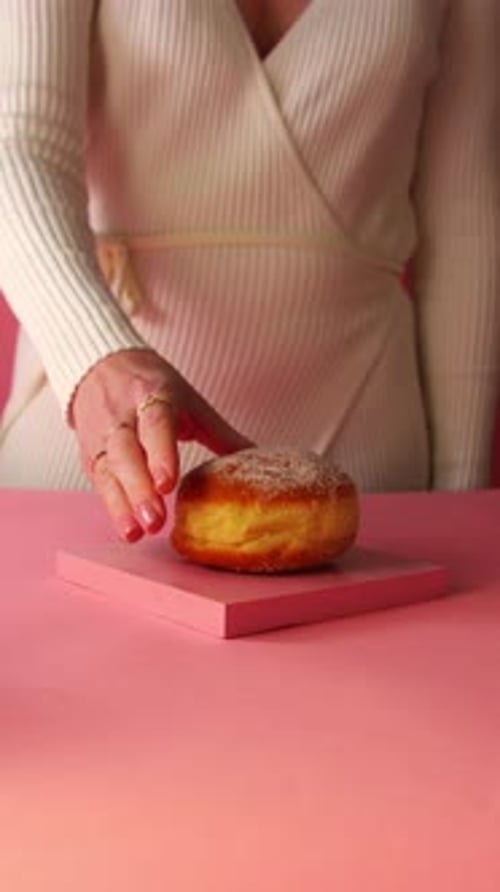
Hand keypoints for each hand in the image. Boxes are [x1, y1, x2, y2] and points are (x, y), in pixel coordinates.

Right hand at [72, 348, 253, 541]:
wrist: (99, 365)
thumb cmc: (152, 386)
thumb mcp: (189, 401)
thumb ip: (220, 433)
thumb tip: (258, 458)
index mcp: (152, 395)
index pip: (155, 424)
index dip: (160, 454)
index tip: (167, 484)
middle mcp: (122, 415)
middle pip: (126, 452)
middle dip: (138, 489)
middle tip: (155, 520)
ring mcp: (102, 436)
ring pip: (108, 470)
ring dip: (121, 504)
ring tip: (135, 533)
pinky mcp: (89, 454)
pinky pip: (98, 481)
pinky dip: (111, 506)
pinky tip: (126, 529)